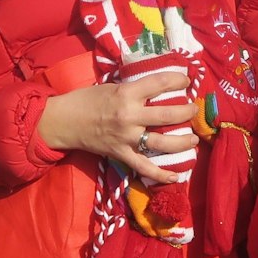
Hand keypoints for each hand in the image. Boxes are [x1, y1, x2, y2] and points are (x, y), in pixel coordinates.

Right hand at [37, 71, 195, 185]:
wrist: (64, 121)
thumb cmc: (87, 100)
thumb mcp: (112, 86)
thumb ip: (134, 89)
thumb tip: (157, 85)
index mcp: (127, 94)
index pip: (160, 83)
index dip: (178, 81)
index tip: (186, 81)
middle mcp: (129, 116)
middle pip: (168, 114)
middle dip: (187, 111)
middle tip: (193, 110)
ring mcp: (127, 138)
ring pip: (163, 142)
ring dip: (182, 142)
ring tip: (193, 139)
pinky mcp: (121, 154)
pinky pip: (145, 167)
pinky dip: (161, 175)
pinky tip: (176, 177)